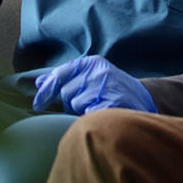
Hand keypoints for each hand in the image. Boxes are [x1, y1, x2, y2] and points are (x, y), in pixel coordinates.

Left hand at [32, 56, 157, 115]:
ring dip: (80, 112)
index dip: (46, 91)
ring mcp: (106, 88)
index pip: (61, 74)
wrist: (145, 100)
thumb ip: (67, 78)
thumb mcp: (92, 77)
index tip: (37, 104)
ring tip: (96, 109)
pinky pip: (86, 116)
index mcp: (93, 63)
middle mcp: (99, 72)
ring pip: (75, 104)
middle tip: (85, 105)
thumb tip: (39, 82)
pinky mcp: (111, 104)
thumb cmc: (113, 90)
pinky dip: (89, 119)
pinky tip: (99, 116)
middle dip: (70, 103)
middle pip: (66, 92)